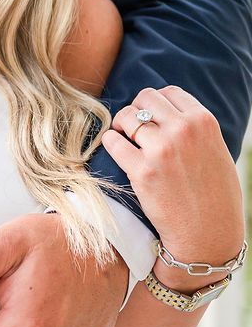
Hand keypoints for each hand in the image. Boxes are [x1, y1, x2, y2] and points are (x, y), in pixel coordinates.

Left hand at [101, 86, 244, 269]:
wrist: (208, 234)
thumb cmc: (215, 195)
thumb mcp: (216, 150)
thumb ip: (195, 128)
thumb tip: (168, 111)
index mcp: (204, 122)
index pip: (169, 92)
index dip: (156, 103)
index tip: (152, 117)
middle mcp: (183, 130)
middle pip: (144, 98)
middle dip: (136, 110)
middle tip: (135, 127)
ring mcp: (161, 150)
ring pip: (126, 117)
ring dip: (121, 125)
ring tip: (125, 138)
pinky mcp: (141, 171)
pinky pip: (113, 141)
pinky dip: (110, 142)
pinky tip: (116, 149)